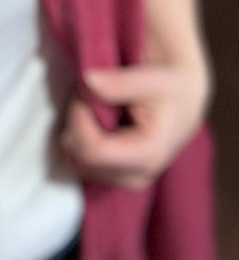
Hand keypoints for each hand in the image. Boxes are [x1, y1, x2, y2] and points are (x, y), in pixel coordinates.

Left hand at [60, 62, 209, 190]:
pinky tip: (94, 121)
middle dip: (76, 123)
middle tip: (90, 97)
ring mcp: (124, 180)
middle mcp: (136, 176)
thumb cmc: (170, 88)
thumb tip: (87, 80)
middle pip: (80, 158)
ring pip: (75, 162)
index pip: (92, 150)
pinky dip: (78, 140)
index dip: (78, 118)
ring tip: (95, 108)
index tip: (84, 92)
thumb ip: (119, 82)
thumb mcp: (151, 78)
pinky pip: (79, 163)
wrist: (183, 100)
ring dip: (76, 132)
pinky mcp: (115, 177)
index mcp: (148, 155)